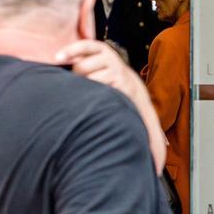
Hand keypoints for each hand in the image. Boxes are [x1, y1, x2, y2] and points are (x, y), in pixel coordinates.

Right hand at [55, 40, 166, 172]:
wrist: (133, 86)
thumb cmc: (128, 108)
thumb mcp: (135, 124)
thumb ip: (144, 140)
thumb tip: (155, 168)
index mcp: (125, 87)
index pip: (101, 87)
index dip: (91, 94)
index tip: (87, 101)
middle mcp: (117, 70)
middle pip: (86, 75)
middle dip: (81, 85)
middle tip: (82, 95)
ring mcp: (109, 58)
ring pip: (82, 65)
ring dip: (77, 73)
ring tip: (79, 84)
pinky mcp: (100, 48)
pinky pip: (84, 45)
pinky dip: (71, 49)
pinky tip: (58, 57)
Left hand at [56, 40, 145, 105]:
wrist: (129, 85)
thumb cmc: (103, 72)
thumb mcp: (95, 59)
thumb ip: (80, 58)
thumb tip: (56, 62)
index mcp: (101, 49)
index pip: (84, 46)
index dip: (70, 51)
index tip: (57, 58)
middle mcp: (110, 58)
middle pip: (82, 67)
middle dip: (77, 75)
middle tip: (80, 80)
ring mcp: (116, 72)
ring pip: (90, 80)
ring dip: (86, 86)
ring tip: (91, 87)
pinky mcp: (121, 85)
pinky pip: (100, 90)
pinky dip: (96, 93)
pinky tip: (98, 93)